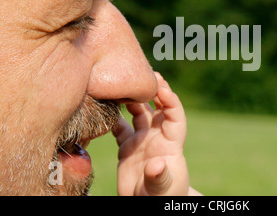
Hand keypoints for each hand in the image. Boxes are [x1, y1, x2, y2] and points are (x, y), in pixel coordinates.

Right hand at [112, 72, 188, 194]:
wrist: (148, 205)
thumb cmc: (161, 198)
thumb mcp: (161, 189)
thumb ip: (159, 177)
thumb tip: (156, 165)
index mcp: (170, 142)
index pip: (175, 114)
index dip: (170, 99)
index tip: (161, 86)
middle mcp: (157, 137)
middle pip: (156, 107)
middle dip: (151, 89)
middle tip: (142, 73)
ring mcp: (142, 140)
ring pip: (137, 112)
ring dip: (130, 99)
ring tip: (118, 85)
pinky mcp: (127, 147)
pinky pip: (119, 127)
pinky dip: (112, 117)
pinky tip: (101, 107)